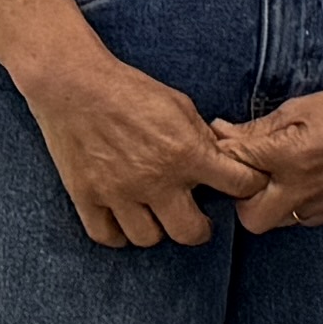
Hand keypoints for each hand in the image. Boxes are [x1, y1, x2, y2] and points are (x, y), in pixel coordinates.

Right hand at [21, 41, 270, 248]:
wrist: (74, 85)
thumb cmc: (130, 90)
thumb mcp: (181, 107)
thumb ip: (203, 139)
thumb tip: (223, 161)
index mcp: (187, 153)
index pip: (239, 185)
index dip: (248, 186)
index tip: (241, 187)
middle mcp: (155, 180)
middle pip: (190, 232)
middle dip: (200, 227)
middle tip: (197, 219)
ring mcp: (118, 192)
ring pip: (148, 239)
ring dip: (157, 229)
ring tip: (157, 215)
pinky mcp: (86, 197)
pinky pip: (107, 236)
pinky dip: (119, 233)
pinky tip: (125, 220)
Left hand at [223, 39, 322, 230]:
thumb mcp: (293, 110)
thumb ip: (253, 129)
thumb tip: (219, 134)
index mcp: (287, 156)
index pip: (235, 169)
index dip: (228, 162)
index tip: (233, 154)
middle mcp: (306, 186)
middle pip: (253, 219)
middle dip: (247, 202)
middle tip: (256, 178)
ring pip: (282, 222)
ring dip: (275, 205)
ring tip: (284, 179)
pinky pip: (310, 218)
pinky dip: (302, 205)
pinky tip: (310, 182)